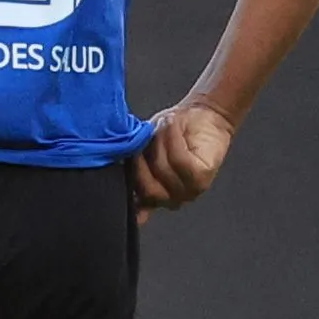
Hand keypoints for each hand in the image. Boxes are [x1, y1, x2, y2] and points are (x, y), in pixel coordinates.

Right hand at [134, 100, 236, 215]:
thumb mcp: (143, 146)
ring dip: (159, 142)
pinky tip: (172, 125)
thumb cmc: (173, 129)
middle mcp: (171, 199)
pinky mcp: (202, 177)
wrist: (204, 113)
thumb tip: (114, 168)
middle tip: (142, 137)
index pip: (135, 205)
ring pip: (163, 170)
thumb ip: (130, 163)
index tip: (123, 160)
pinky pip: (179, 160)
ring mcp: (189, 191)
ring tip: (163, 125)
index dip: (128, 185)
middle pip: (148, 189)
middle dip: (141, 160)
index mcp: (153, 196)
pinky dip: (172, 139)